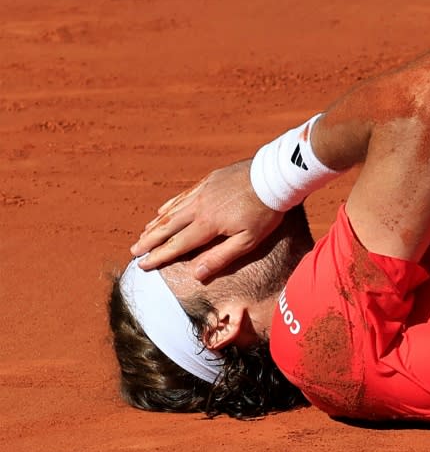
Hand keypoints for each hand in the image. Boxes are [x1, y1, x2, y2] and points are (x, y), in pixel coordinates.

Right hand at [130, 160, 283, 280]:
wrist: (273, 177)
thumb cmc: (265, 212)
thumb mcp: (248, 241)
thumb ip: (221, 257)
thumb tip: (196, 274)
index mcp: (208, 224)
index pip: (177, 245)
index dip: (159, 256)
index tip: (142, 265)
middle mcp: (199, 207)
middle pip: (168, 227)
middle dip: (150, 241)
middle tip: (134, 251)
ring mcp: (203, 191)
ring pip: (172, 210)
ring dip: (156, 223)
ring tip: (143, 234)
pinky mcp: (209, 180)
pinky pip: (183, 195)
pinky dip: (169, 204)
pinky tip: (162, 209)